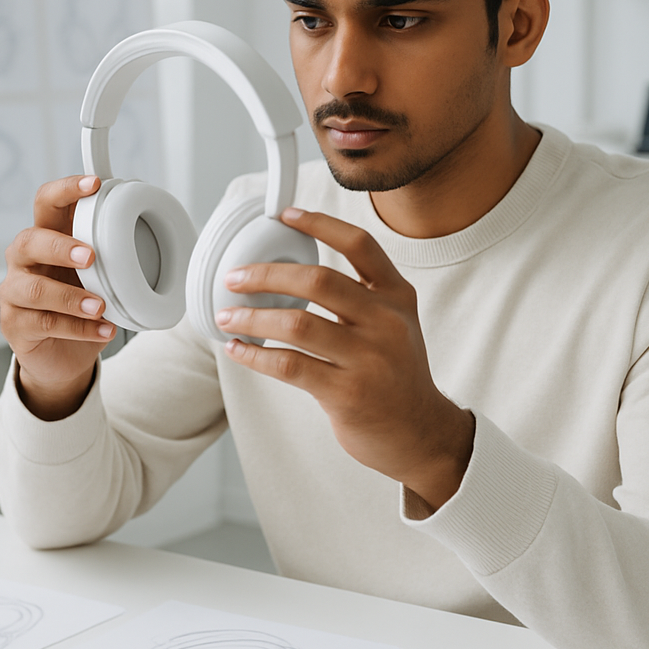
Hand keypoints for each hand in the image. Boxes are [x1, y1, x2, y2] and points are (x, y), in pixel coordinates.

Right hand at [0, 175, 115, 419]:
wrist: (64, 354)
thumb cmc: (84, 303)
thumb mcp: (103, 275)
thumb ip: (116, 252)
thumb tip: (161, 230)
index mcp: (48, 236)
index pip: (46, 202)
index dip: (66, 189)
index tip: (94, 184)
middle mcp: (25, 260)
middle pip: (30, 240)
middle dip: (61, 246)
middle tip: (92, 257)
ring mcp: (14, 292)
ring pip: (34, 288)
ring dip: (72, 297)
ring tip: (101, 305)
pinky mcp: (14, 324)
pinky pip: (44, 323)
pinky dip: (79, 328)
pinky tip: (105, 329)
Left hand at [215, 208, 474, 510]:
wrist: (421, 433)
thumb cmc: (396, 375)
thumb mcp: (396, 323)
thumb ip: (360, 297)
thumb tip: (291, 273)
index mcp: (397, 296)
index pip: (359, 245)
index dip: (320, 224)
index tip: (284, 215)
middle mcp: (387, 322)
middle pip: (318, 280)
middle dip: (267, 274)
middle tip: (235, 278)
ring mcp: (369, 358)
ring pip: (298, 323)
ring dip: (253, 318)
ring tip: (227, 316)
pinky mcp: (348, 394)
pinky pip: (290, 365)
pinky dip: (257, 355)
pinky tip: (239, 350)